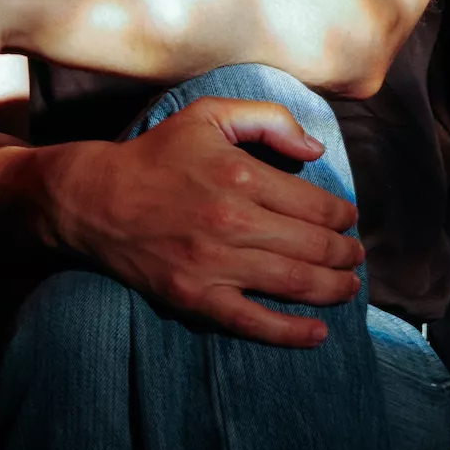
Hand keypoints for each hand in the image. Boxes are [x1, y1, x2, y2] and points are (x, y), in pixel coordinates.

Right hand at [41, 97, 363, 347]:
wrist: (95, 199)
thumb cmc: (156, 154)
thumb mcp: (208, 115)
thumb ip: (267, 119)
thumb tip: (315, 148)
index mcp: (240, 175)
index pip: (316, 205)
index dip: (342, 215)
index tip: (348, 219)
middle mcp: (233, 222)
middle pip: (314, 246)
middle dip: (346, 253)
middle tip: (354, 254)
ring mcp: (215, 264)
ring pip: (295, 283)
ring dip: (334, 288)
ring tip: (348, 286)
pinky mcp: (196, 297)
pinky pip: (254, 322)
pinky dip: (292, 333)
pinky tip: (318, 333)